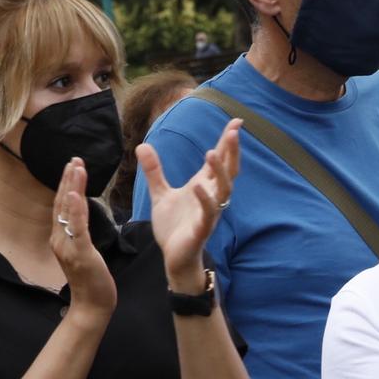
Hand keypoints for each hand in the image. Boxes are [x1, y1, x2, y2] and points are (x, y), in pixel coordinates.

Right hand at [49, 159, 117, 318]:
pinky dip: (75, 210)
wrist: (92, 306)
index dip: (66, 184)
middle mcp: (59, 240)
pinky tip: (75, 194)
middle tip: (74, 159)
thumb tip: (81, 214)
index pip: (62, 206)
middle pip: (62, 204)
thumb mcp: (84, 251)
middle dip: (68, 180)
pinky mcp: (80, 253)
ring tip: (76, 167)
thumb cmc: (91, 280)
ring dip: (72, 188)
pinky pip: (76, 228)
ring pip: (68, 212)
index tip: (72, 165)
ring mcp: (68, 247)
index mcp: (60, 238)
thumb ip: (79, 232)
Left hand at [139, 118, 240, 289]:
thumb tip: (142, 145)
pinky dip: (205, 199)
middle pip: (228, 170)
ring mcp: (209, 212)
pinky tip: (198, 187)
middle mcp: (211, 196)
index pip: (220, 160)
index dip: (228, 142)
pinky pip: (208, 213)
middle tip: (234, 131)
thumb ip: (154, 171)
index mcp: (203, 185)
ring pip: (223, 190)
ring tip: (212, 153)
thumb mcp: (161, 193)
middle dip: (231, 151)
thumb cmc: (174, 226)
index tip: (236, 121)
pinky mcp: (202, 229)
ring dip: (220, 172)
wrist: (173, 256)